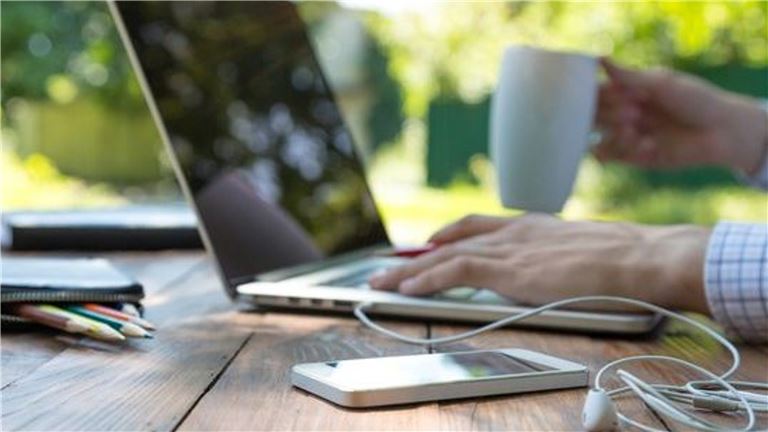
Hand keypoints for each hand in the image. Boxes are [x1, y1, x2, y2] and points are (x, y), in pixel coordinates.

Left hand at [369, 214, 711, 313]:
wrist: (638, 257)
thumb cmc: (624, 261)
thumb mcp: (583, 253)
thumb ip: (559, 259)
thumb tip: (553, 274)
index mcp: (530, 226)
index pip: (476, 226)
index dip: (446, 235)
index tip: (427, 242)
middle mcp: (513, 231)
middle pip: (452, 240)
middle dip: (417, 255)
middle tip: (389, 265)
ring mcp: (509, 248)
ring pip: (445, 256)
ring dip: (410, 270)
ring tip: (382, 282)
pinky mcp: (508, 268)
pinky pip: (454, 271)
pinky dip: (427, 279)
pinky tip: (408, 288)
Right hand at [595, 59, 766, 174]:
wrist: (721, 131)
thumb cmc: (697, 101)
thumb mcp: (662, 83)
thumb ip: (629, 77)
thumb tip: (599, 59)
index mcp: (629, 91)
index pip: (596, 93)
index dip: (597, 95)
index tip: (617, 94)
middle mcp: (624, 113)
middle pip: (593, 116)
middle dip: (608, 114)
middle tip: (634, 113)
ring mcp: (628, 136)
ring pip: (599, 138)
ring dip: (614, 134)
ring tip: (634, 131)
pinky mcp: (635, 157)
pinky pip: (613, 156)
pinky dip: (625, 150)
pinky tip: (649, 145)